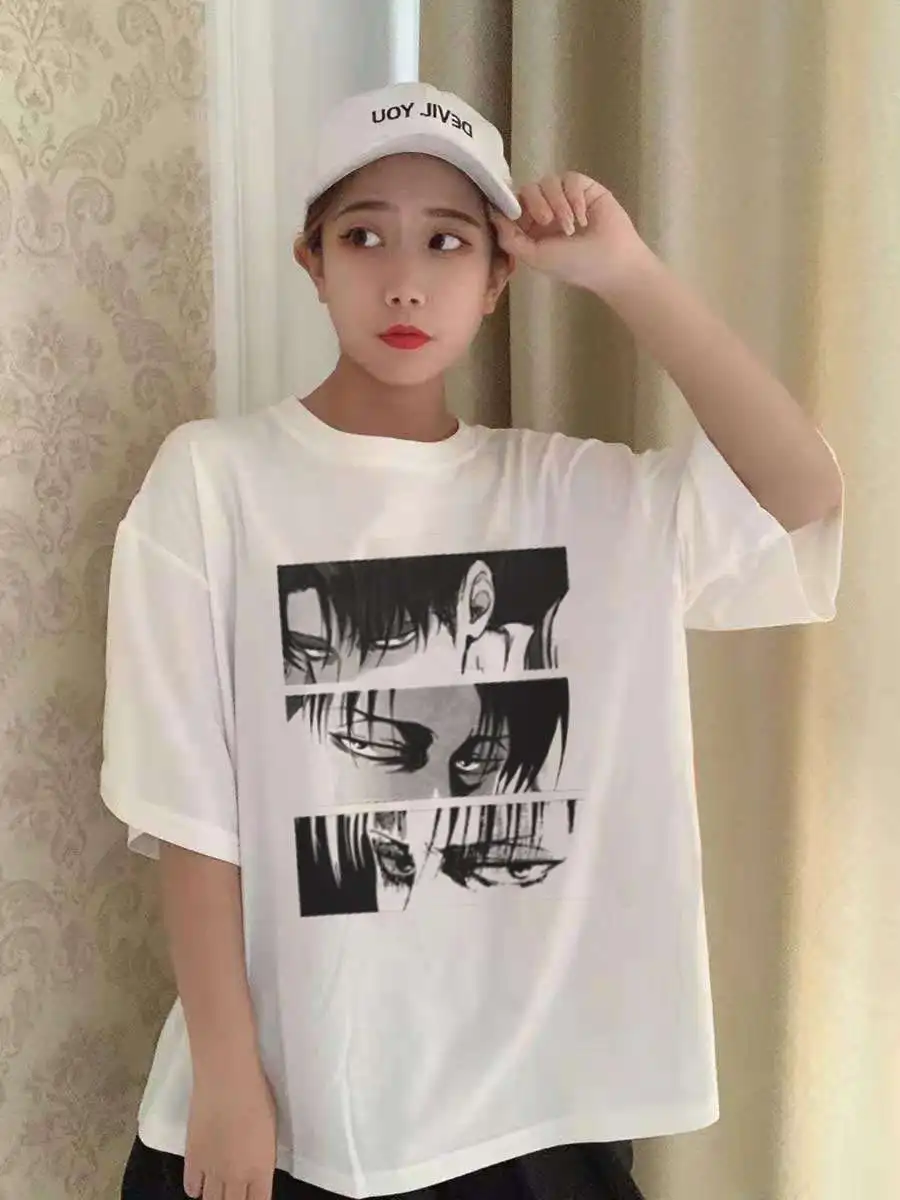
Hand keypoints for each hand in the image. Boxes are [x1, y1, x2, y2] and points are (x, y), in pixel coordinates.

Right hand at [184, 1063, 277, 1199]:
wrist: (227, 1080)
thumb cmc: (257, 1096)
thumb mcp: (270, 1131)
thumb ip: (262, 1158)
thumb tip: (256, 1170)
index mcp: (261, 1169)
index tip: (252, 1197)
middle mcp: (236, 1177)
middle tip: (233, 1194)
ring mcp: (211, 1170)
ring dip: (215, 1198)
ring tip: (219, 1192)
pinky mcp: (192, 1159)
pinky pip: (192, 1187)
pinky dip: (196, 1189)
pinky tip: (199, 1186)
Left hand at [490, 172, 649, 296]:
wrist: (612, 262)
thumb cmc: (574, 264)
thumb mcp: (535, 257)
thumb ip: (509, 238)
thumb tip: (492, 214)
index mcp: (532, 229)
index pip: (513, 206)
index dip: (510, 206)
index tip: (515, 214)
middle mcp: (547, 210)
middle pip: (527, 189)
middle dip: (534, 203)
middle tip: (547, 221)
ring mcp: (566, 197)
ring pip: (548, 182)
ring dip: (558, 203)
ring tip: (571, 226)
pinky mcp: (585, 187)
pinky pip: (569, 179)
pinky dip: (574, 197)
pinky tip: (583, 217)